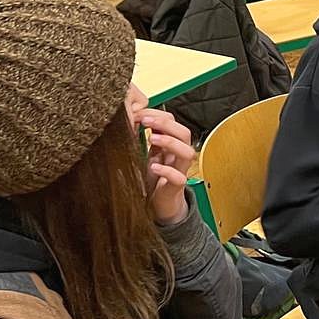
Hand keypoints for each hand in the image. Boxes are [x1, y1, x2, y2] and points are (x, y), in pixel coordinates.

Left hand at [139, 108, 194, 224]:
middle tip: (146, 120)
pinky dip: (167, 171)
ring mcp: (179, 170)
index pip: (173, 123)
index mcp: (171, 146)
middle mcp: (177, 156)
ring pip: (187, 152)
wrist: (160, 205)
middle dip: (166, 123)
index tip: (139, 113)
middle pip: (184, 133)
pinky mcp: (176, 186)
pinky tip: (153, 167)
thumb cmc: (153, 179)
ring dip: (171, 142)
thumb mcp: (147, 155)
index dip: (158, 115)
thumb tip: (131, 120)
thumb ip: (143, 139)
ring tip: (153, 138)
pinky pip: (178, 177)